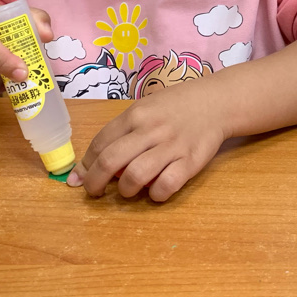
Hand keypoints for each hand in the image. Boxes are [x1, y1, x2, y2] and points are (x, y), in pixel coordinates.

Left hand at [67, 78, 225, 201]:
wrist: (216, 102)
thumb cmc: (175, 106)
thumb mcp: (146, 108)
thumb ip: (122, 132)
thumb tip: (94, 164)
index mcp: (136, 114)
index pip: (99, 144)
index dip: (85, 166)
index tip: (80, 178)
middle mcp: (151, 130)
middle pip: (110, 161)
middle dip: (94, 183)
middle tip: (94, 192)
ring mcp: (172, 146)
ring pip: (135, 176)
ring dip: (125, 190)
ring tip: (128, 189)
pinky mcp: (191, 161)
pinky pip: (166, 185)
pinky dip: (155, 194)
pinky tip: (155, 190)